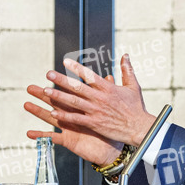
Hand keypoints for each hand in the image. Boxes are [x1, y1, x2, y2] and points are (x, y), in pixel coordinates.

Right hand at [25, 77, 122, 166]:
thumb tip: (109, 76)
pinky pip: (53, 138)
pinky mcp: (68, 140)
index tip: (49, 75)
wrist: (112, 150)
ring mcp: (69, 128)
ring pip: (51, 118)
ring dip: (38, 111)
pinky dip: (41, 136)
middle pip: (56, 103)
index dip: (60, 84)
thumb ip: (107, 93)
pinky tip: (29, 133)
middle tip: (30, 87)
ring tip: (26, 104)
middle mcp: (73, 116)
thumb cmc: (110, 130)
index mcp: (82, 107)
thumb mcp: (109, 110)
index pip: (69, 93)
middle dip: (43, 95)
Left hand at [42, 55, 156, 146]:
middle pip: (77, 87)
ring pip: (74, 102)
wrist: (139, 128)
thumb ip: (127, 70)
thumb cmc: (136, 108)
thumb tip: (125, 56)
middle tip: (49, 74)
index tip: (65, 61)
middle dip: (62, 80)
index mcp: (108, 88)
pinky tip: (54, 112)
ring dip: (58, 96)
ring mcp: (96, 111)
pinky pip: (76, 119)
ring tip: (45, 92)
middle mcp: (100, 98)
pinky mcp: (94, 123)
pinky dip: (65, 116)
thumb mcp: (133, 86)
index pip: (89, 75)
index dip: (76, 68)